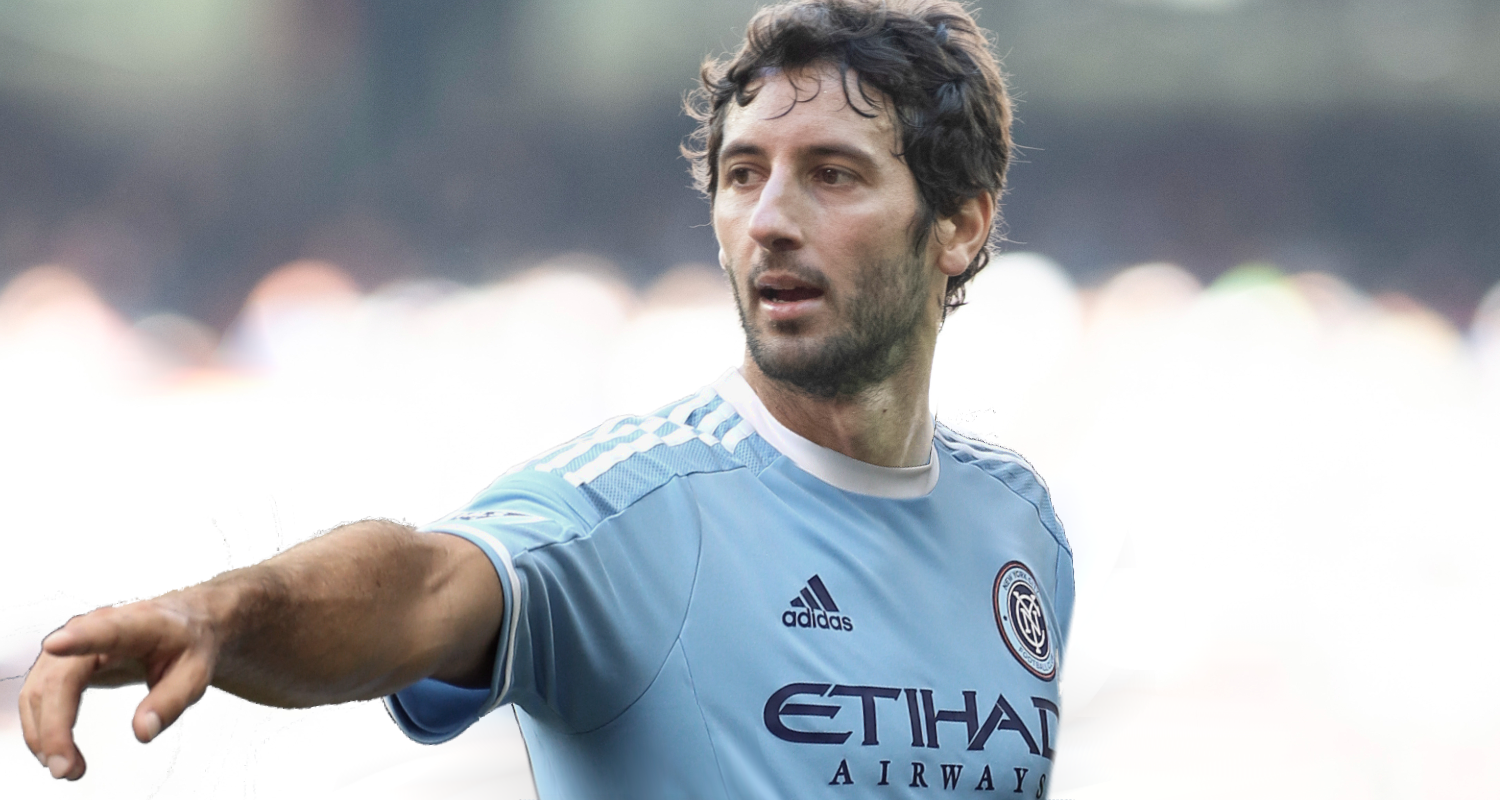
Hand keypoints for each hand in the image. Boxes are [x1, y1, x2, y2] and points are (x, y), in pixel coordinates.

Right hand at [18, 595, 219, 780]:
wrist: (184, 626)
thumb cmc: (189, 646)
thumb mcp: (197, 673)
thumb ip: (172, 701)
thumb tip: (142, 731)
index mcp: (137, 624)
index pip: (106, 630)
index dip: (79, 639)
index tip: (55, 645)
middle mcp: (95, 626)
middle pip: (60, 677)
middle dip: (55, 725)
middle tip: (66, 769)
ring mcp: (74, 643)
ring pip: (40, 689)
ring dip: (43, 733)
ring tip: (68, 768)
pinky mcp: (64, 661)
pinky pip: (40, 695)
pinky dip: (43, 727)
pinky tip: (58, 751)